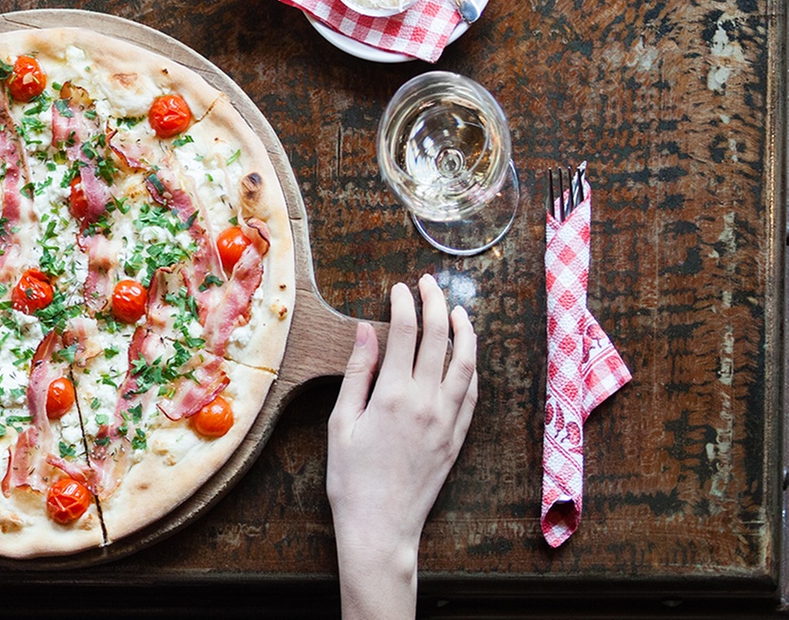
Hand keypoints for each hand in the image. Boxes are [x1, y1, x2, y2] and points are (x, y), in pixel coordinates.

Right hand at [327, 276, 478, 619]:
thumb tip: (367, 332)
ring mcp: (448, 420)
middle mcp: (427, 402)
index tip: (400, 287)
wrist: (381, 526)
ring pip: (465, 363)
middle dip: (436, 304)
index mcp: (393, 395)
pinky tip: (465, 357)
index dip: (404, 303)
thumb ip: (357, 373)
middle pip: (439, 339)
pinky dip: (470, 368)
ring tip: (458, 311)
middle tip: (429, 284)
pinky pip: (471, 394)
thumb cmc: (351, 477)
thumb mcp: (340, 422)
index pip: (405, 332)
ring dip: (463, 332)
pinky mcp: (457, 438)